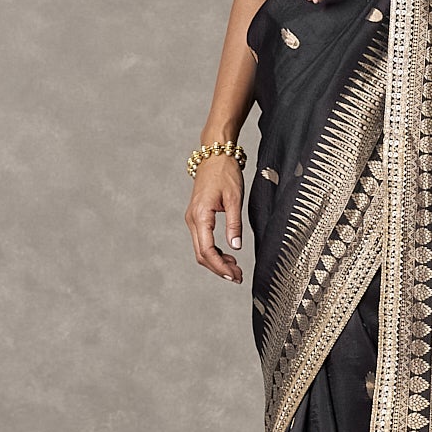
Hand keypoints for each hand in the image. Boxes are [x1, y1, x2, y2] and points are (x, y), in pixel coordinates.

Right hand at [185, 156, 244, 281]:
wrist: (214, 154)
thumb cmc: (225, 172)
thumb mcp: (234, 198)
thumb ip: (234, 224)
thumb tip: (235, 247)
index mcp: (200, 216)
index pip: (207, 251)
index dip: (220, 267)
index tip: (234, 276)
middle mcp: (193, 219)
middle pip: (201, 254)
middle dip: (219, 269)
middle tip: (238, 277)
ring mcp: (193, 218)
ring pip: (201, 249)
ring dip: (217, 261)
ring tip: (235, 269)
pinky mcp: (197, 216)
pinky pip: (203, 240)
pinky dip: (214, 251)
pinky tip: (229, 254)